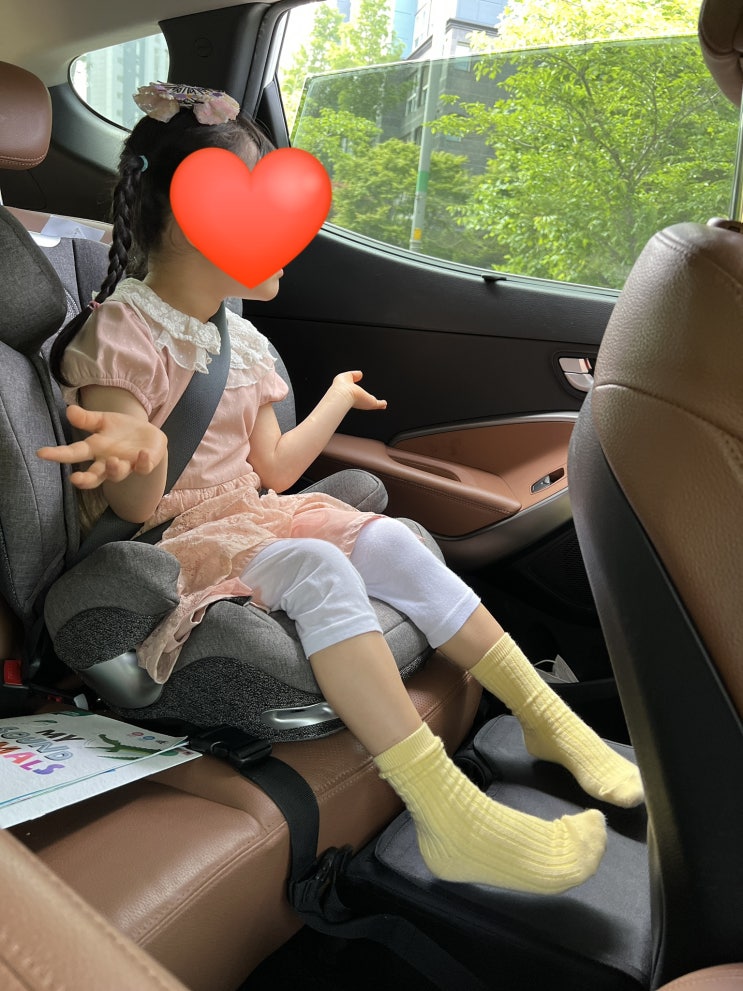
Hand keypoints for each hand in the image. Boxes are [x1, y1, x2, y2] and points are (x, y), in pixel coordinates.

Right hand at [37, 405, 167, 489]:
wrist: (148, 435)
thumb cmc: (120, 430)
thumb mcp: (103, 421)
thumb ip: (86, 419)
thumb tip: (69, 410)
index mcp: (95, 450)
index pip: (74, 454)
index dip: (58, 454)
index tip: (41, 453)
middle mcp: (108, 462)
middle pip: (95, 476)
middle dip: (86, 479)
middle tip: (75, 479)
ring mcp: (127, 464)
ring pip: (118, 474)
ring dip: (114, 470)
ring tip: (112, 461)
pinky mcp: (144, 463)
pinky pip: (144, 467)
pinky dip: (143, 462)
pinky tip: (142, 454)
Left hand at [331, 371, 386, 410]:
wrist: (344, 395)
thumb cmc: (342, 386)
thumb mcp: (347, 376)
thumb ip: (354, 375)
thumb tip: (360, 374)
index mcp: (350, 393)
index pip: (355, 394)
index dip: (358, 393)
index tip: (361, 394)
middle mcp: (357, 399)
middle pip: (363, 401)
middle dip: (368, 401)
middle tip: (373, 400)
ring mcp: (364, 402)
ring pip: (370, 403)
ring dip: (376, 404)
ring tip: (382, 404)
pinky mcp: (371, 404)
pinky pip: (377, 405)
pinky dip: (381, 405)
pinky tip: (384, 404)